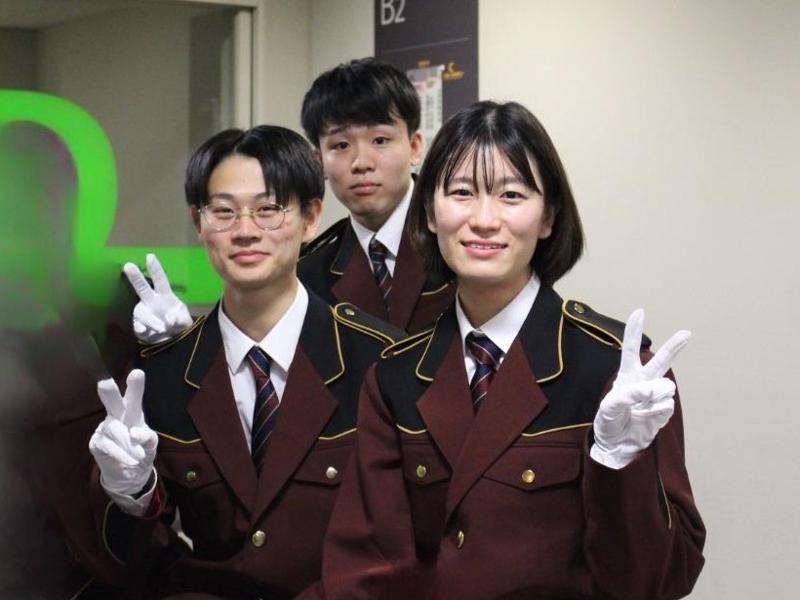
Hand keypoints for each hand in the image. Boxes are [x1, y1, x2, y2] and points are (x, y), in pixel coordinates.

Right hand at [89, 370, 157, 496]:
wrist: (130, 474)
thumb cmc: (142, 451)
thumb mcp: (151, 444)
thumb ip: (147, 438)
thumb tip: (134, 433)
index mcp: (132, 411)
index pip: (133, 396)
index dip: (134, 386)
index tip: (137, 373)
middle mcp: (117, 415)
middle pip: (113, 402)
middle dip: (110, 393)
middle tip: (104, 383)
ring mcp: (104, 428)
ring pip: (114, 429)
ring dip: (127, 444)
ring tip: (138, 455)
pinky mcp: (96, 442)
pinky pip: (107, 445)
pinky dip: (121, 453)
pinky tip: (129, 460)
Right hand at [124, 253, 191, 343]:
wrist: (172, 339)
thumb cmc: (179, 324)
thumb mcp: (185, 321)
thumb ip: (180, 319)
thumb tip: (169, 318)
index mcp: (165, 296)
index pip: (160, 280)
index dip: (155, 269)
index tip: (150, 256)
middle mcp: (151, 301)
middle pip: (142, 287)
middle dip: (136, 277)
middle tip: (128, 265)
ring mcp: (143, 313)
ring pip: (141, 312)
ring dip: (151, 320)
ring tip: (161, 328)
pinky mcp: (139, 326)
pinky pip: (138, 326)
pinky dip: (142, 329)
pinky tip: (145, 331)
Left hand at [591, 309, 689, 468]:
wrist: (617, 446)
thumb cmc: (608, 423)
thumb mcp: (609, 409)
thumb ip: (626, 396)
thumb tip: (650, 388)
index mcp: (626, 377)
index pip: (629, 350)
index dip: (634, 331)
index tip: (639, 312)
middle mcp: (643, 383)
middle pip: (660, 361)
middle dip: (674, 347)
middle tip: (687, 333)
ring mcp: (655, 397)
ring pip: (666, 387)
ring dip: (653, 397)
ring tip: (639, 409)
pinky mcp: (663, 412)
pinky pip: (666, 406)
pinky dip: (656, 413)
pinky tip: (646, 419)